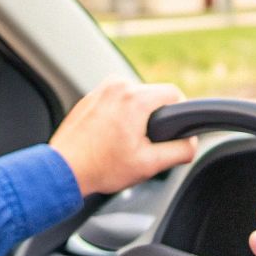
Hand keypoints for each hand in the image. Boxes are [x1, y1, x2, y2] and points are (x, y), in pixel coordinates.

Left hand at [49, 79, 197, 196]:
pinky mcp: (90, 96)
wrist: (63, 170)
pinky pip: (115, 101)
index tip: (171, 132)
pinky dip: (118, 116)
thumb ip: (179, 151)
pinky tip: (109, 137)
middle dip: (154, 118)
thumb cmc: (101, 168)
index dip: (179, 114)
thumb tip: (192, 143)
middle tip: (141, 144)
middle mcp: (117, 86)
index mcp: (134, 98)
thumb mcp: (149, 164)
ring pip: (134, 98)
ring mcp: (100, 89)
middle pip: (153, 96)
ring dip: (135, 116)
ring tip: (122, 142)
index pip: (174, 93)